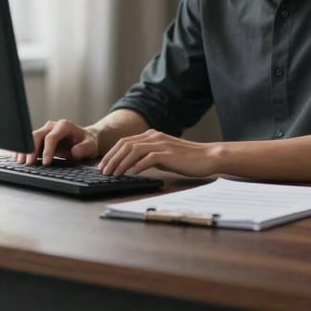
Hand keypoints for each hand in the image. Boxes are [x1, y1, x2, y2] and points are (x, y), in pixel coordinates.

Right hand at [15, 119, 97, 165]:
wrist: (85, 140)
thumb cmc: (88, 142)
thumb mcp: (91, 146)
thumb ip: (84, 148)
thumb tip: (74, 151)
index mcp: (64, 126)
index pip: (52, 137)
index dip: (47, 150)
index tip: (46, 163)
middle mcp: (52, 126)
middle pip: (38, 135)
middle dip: (31, 149)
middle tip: (28, 163)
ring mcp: (45, 131)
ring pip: (31, 138)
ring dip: (25, 150)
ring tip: (20, 162)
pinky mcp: (41, 139)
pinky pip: (29, 142)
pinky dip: (24, 150)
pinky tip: (18, 158)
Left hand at [98, 129, 218, 177]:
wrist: (207, 157)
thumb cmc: (187, 159)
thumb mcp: (164, 156)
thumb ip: (149, 156)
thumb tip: (133, 166)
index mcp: (152, 135)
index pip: (125, 142)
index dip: (111, 153)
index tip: (103, 165)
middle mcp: (154, 137)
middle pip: (125, 144)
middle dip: (111, 158)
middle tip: (103, 171)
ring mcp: (161, 144)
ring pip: (133, 150)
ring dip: (120, 163)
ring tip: (113, 174)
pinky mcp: (168, 154)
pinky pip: (148, 158)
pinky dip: (137, 166)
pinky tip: (131, 174)